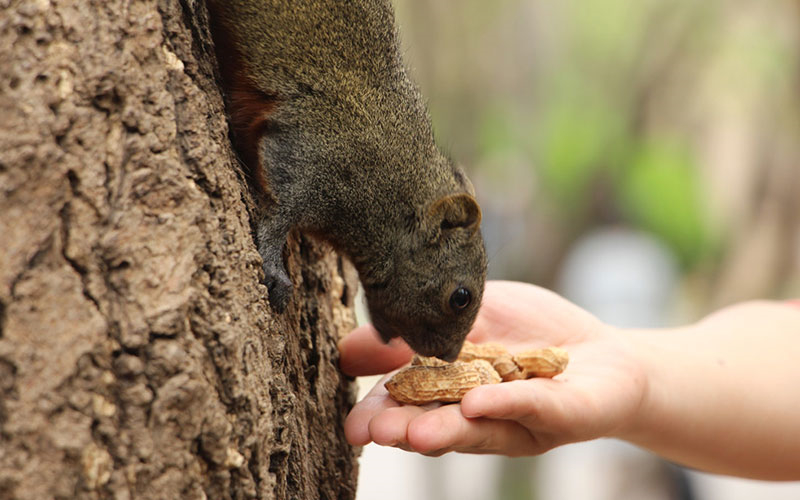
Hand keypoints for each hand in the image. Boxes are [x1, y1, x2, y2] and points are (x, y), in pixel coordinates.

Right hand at [339, 280, 647, 455]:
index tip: (352, 426)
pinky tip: (477, 404)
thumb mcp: (466, 318)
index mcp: (453, 391)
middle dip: (405, 428)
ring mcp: (522, 418)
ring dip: (446, 431)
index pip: (410, 404)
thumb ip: (416, 332)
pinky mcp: (565, 413)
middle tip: (374, 433)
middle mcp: (482, 415)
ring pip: (481, 428)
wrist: (604, 351)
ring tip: (413, 434)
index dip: (381, 415)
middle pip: (439, 424)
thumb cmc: (532, 332)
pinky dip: (506, 405)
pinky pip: (536, 407)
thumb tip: (347, 348)